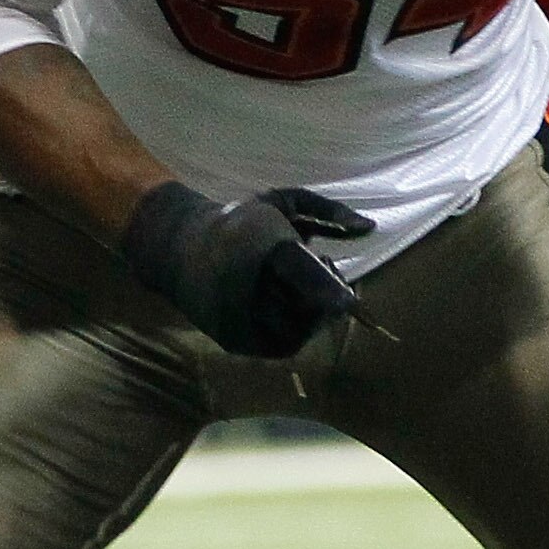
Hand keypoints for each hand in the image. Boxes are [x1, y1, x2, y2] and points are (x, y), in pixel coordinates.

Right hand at [119, 182, 371, 357]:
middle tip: (325, 282)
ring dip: (312, 318)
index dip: (328, 291)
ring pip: (295, 333)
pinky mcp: (233, 340)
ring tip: (300, 295)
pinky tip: (288, 311)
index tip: (349, 302)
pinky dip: (294, 332)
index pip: (299, 274)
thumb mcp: (283, 201)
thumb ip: (329, 212)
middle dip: (324, 301)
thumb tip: (371, 227)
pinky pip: (279, 347)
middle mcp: (246, 285)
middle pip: (303, 309)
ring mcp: (237, 317)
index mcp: (260, 245)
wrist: (177, 247)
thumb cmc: (240, 221)